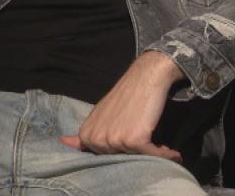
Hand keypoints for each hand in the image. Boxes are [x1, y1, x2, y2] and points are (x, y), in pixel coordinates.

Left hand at [59, 51, 183, 160]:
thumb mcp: (100, 114)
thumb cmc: (127, 94)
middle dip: (137, 152)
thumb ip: (85, 132)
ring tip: (162, 145)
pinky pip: (151, 155)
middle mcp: (96, 140)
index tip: (136, 142)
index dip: (123, 149)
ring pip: (137, 157)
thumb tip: (62, 141)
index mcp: (87, 134)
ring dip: (154, 154)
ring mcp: (114, 140)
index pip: (106, 155)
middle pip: (121, 157)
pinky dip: (165, 155)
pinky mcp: (133, 140)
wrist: (146, 76)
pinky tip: (173, 152)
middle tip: (151, 142)